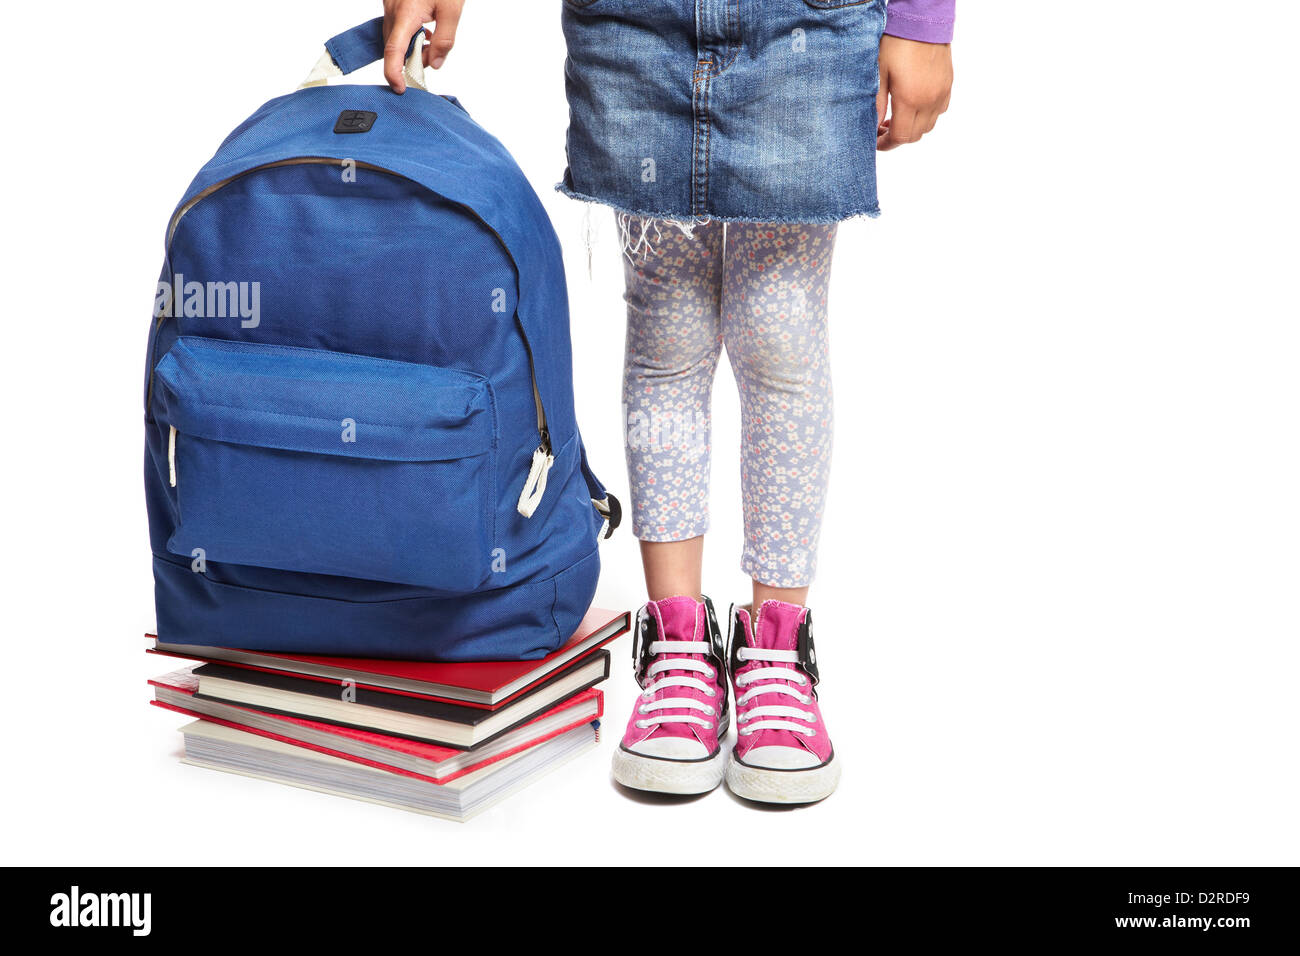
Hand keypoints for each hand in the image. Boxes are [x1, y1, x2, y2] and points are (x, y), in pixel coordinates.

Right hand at [382, 0, 465, 92]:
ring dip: (414, 46)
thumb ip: (445, 40)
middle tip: (434, 55)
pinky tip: (426, 29)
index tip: (400, 87)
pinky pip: (398, 27)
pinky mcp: (392, 4)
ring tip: (433, 37)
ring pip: (397, 38)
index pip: (394, 50)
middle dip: (413, 59)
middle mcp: (393, 11)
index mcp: (407, 13)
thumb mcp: (452, 10)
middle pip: (396, 47)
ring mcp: (390, 6)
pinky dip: (411, 35)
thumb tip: (436, 64)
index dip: (394, 73)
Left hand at [875, 35, 952, 150]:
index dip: (887, 144)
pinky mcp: (948, 84)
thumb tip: (872, 127)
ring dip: (913, 128)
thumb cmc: (897, 43)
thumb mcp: (878, 73)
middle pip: (915, 136)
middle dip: (898, 138)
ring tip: (898, 117)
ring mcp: (941, 93)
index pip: (900, 137)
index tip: (876, 141)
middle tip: (883, 129)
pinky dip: (927, 116)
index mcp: (910, 99)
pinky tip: (915, 105)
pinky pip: (939, 111)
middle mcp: (929, 100)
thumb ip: (876, 104)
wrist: (922, 20)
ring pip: (928, 126)